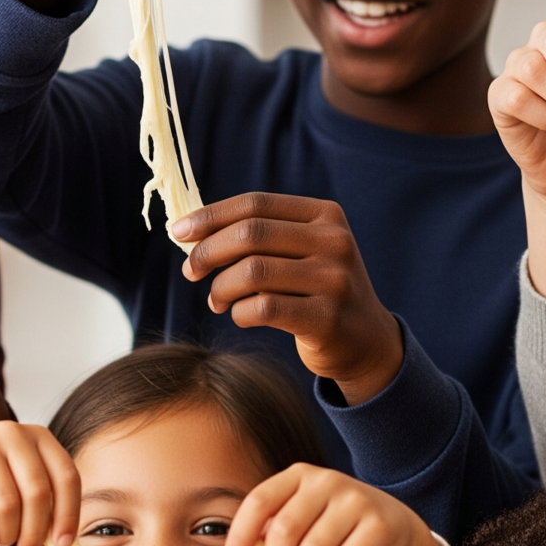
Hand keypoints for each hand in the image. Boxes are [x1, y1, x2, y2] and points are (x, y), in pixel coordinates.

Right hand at [0, 421, 81, 545]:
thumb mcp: (19, 481)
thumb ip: (44, 504)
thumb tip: (64, 545)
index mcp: (38, 435)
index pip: (66, 477)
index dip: (69, 514)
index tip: (63, 545)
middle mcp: (10, 433)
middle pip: (38, 493)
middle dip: (35, 530)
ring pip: (6, 505)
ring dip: (7, 534)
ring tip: (2, 540)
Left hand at [174, 193, 402, 403]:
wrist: (366, 340)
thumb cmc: (317, 292)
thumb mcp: (302, 252)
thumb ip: (260, 237)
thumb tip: (191, 232)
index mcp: (325, 215)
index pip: (255, 204)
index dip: (211, 216)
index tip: (179, 232)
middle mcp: (334, 241)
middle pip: (251, 234)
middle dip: (208, 252)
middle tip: (190, 271)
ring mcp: (334, 280)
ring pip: (252, 273)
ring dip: (221, 288)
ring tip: (217, 300)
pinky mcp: (327, 318)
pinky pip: (263, 309)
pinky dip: (239, 313)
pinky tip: (240, 316)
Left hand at [223, 464, 447, 545]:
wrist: (390, 525)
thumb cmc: (332, 527)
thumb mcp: (301, 518)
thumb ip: (270, 533)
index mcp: (298, 475)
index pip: (259, 502)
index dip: (241, 536)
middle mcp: (326, 480)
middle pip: (283, 531)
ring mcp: (356, 500)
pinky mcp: (379, 525)